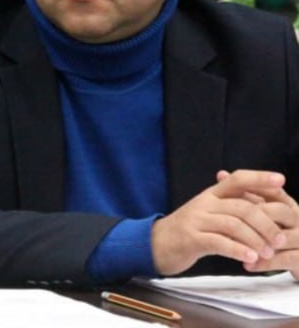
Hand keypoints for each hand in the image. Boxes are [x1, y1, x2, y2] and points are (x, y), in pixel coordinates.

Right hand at [151, 170, 288, 274]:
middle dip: (267, 224)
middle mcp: (204, 203)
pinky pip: (219, 242)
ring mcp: (196, 220)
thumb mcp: (209, 212)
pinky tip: (251, 258)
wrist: (155, 243)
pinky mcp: (190, 239)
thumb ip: (232, 205)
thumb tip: (263, 200)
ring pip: (233, 225)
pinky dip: (238, 250)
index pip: (237, 179)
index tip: (281, 180)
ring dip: (256, 240)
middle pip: (242, 207)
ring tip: (269, 253)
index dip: (259, 178)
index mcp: (210, 194)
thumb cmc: (189, 230)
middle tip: (281, 239)